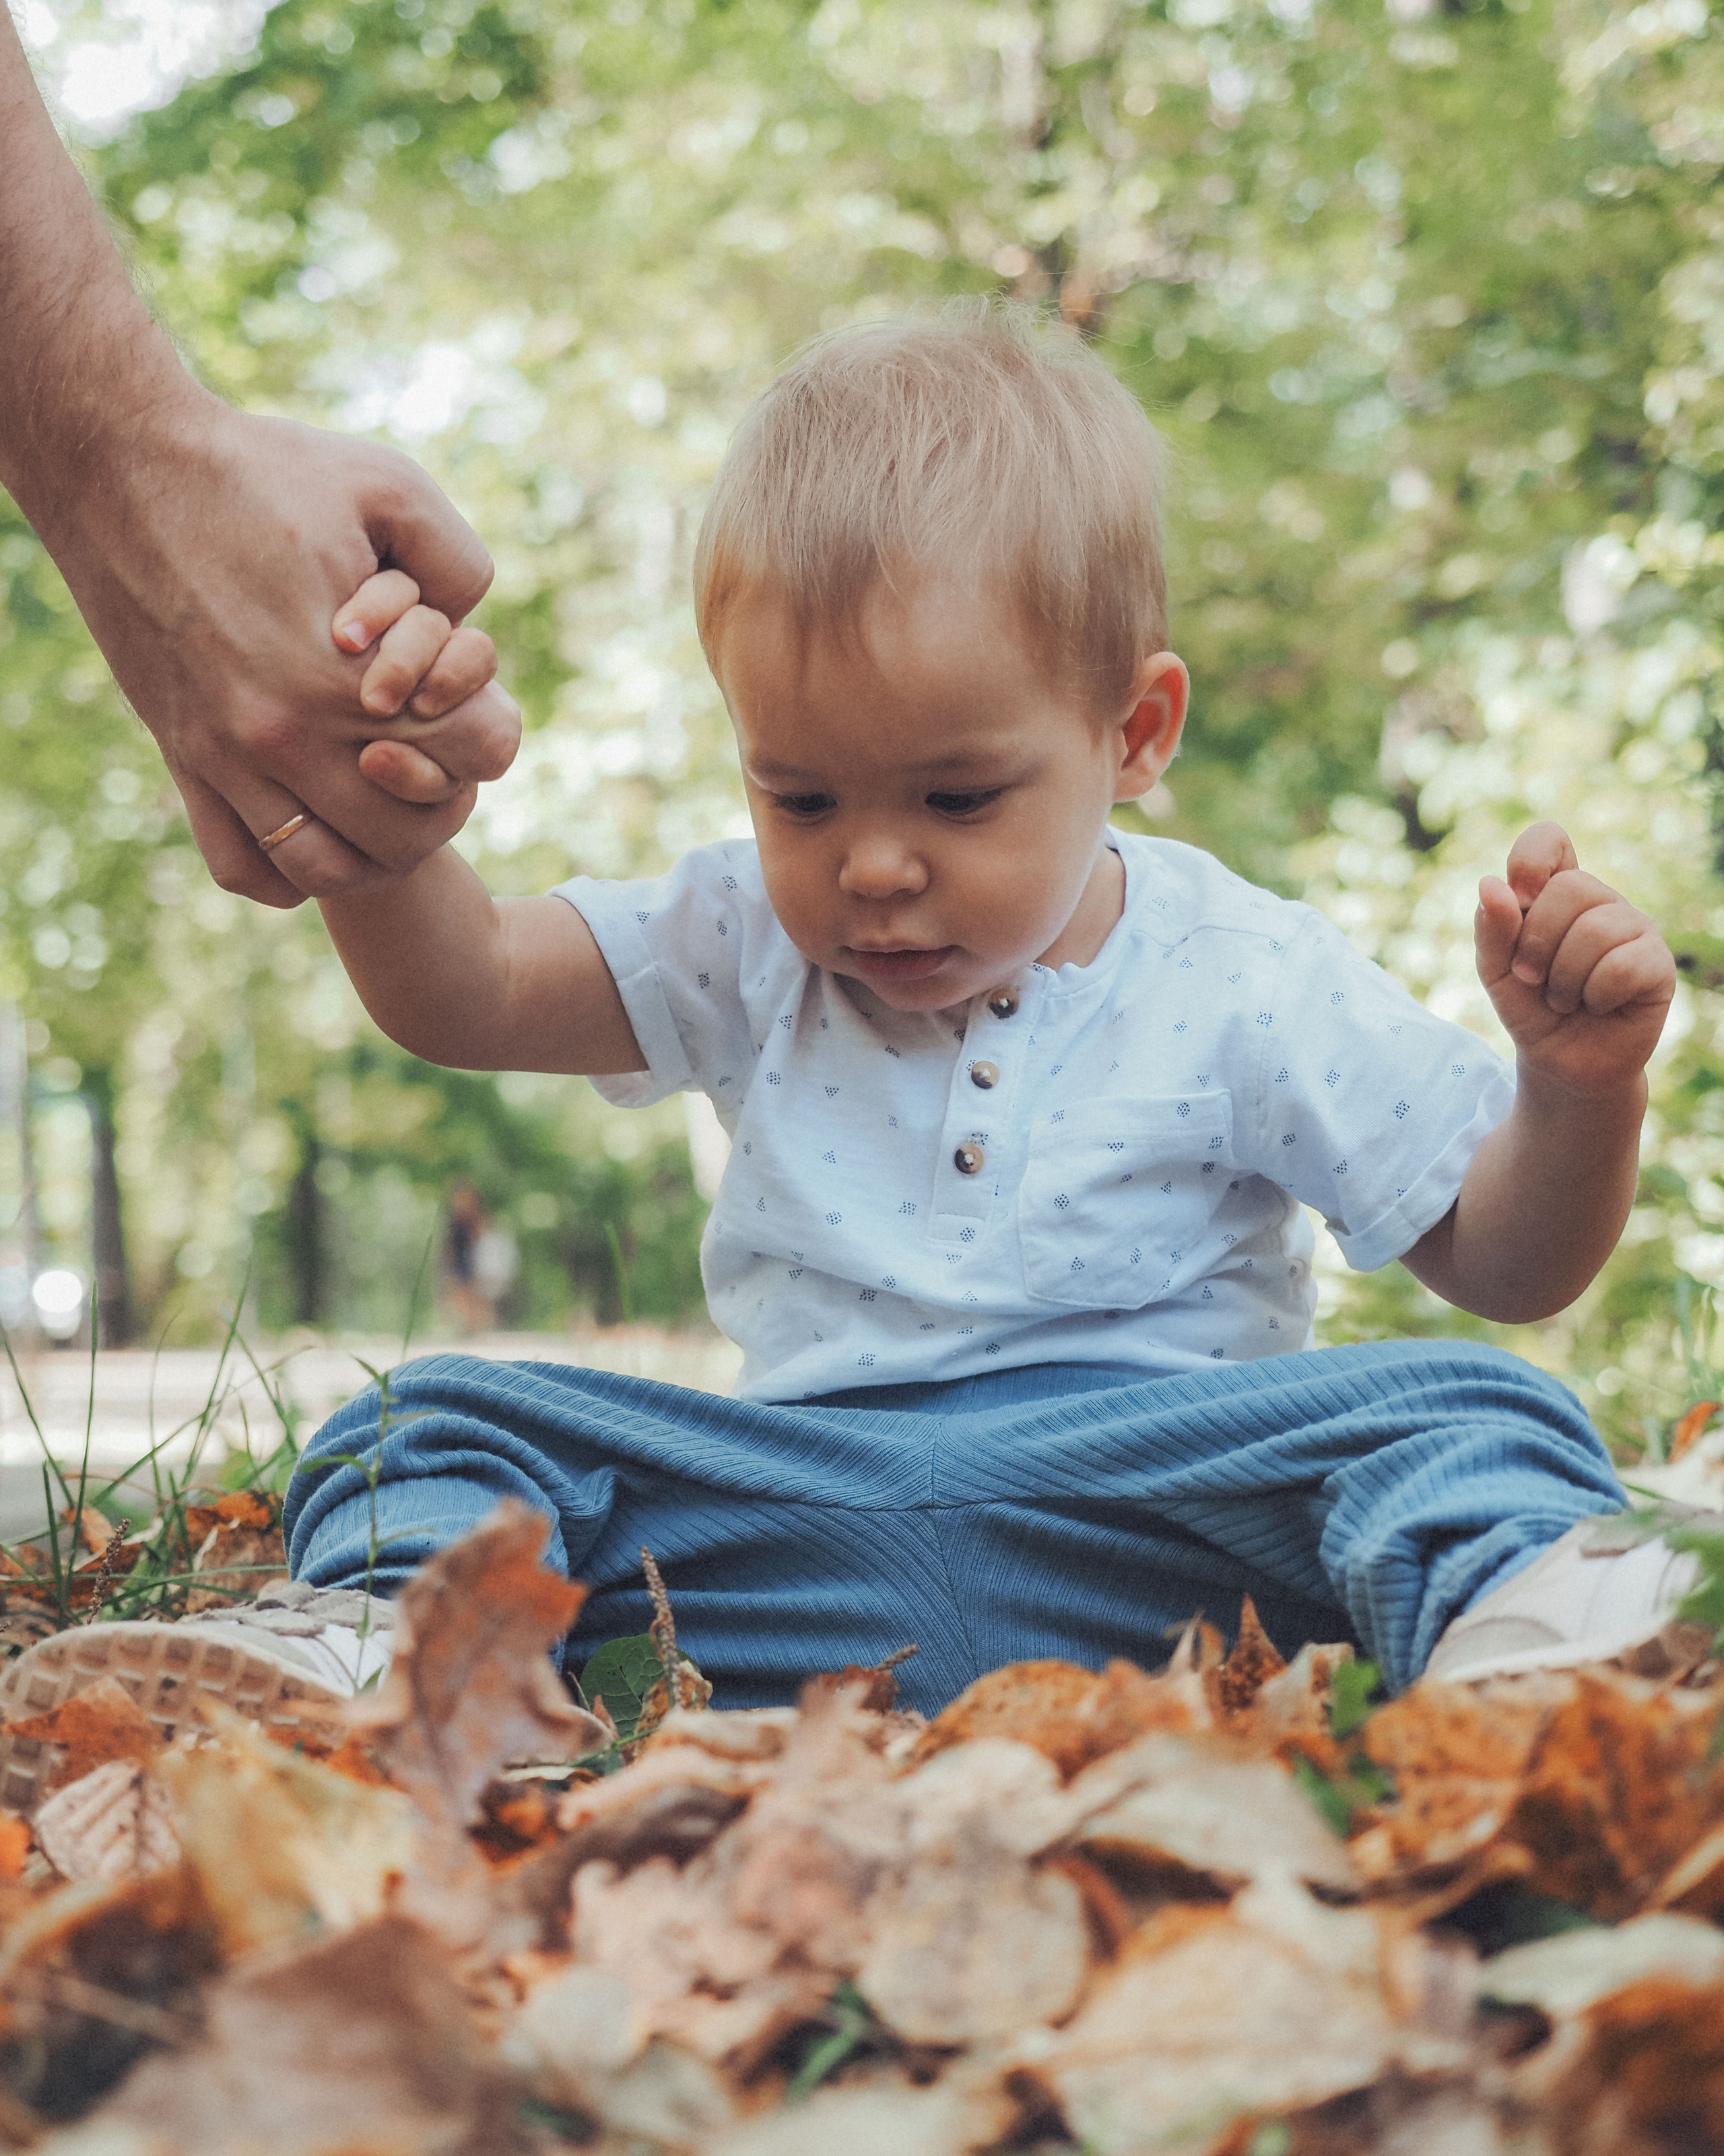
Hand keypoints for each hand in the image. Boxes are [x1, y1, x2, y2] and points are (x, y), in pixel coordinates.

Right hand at [48, 389, 519, 906]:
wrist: (122, 469)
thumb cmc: (261, 470)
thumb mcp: (387, 485)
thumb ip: (458, 560)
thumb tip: (478, 624)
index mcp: (344, 674)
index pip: (474, 753)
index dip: (490, 729)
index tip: (470, 701)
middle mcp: (285, 736)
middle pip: (410, 836)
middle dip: (444, 801)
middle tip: (436, 756)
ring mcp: (226, 759)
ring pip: (327, 870)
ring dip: (370, 851)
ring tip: (380, 798)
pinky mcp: (183, 760)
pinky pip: (242, 865)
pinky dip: (287, 869)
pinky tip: (312, 822)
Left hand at [1475, 822, 1674, 1096]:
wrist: (1561, 1062)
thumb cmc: (1529, 1007)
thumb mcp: (1496, 970)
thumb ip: (1492, 929)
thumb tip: (1491, 885)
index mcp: (1558, 892)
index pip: (1550, 838)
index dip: (1529, 861)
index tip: (1516, 899)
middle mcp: (1601, 901)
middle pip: (1570, 887)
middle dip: (1536, 942)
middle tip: (1531, 977)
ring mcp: (1635, 928)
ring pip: (1596, 928)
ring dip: (1563, 977)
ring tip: (1562, 999)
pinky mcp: (1658, 964)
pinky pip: (1623, 965)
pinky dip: (1596, 994)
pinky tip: (1598, 1005)